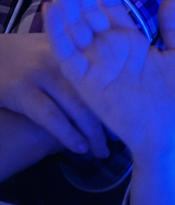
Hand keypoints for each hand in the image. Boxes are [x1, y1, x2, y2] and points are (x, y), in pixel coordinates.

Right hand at [0, 31, 108, 157]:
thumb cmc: (19, 58)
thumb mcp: (49, 53)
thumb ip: (73, 67)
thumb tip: (100, 95)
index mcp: (71, 52)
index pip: (103, 77)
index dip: (115, 100)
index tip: (126, 118)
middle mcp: (60, 60)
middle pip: (93, 94)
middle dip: (107, 121)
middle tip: (116, 142)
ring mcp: (40, 74)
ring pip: (77, 108)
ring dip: (92, 134)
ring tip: (100, 153)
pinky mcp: (22, 90)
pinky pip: (51, 117)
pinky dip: (68, 135)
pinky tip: (80, 148)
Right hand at [45, 0, 174, 159]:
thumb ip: (173, 29)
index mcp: (129, 42)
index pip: (109, 4)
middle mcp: (108, 49)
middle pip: (88, 7)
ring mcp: (95, 63)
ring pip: (74, 23)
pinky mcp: (86, 81)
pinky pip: (68, 53)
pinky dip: (59, 31)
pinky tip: (54, 6)